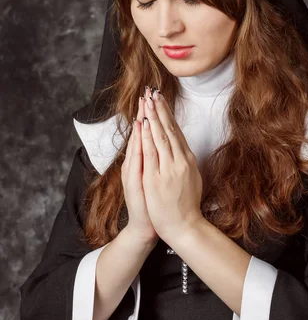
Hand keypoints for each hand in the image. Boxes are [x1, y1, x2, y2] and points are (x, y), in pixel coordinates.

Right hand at [121, 94, 158, 246]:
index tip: (151, 97)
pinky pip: (141, 156)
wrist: (146, 227)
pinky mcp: (136, 180)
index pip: (145, 134)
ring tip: (144, 102)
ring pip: (141, 141)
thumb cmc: (152, 204)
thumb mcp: (151, 180)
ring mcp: (136, 171)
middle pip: (142, 134)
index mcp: (141, 163)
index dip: (149, 115)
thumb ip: (153, 161)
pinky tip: (141, 126)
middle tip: (147, 93)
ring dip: (143, 121)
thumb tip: (159, 142)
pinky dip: (141, 140)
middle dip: (146, 112)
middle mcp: (137, 164)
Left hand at [140, 90, 203, 243]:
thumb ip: (186, 163)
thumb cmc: (186, 205)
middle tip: (154, 91)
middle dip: (160, 109)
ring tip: (149, 100)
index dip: (168, 114)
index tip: (162, 100)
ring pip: (161, 136)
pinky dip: (149, 136)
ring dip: (154, 116)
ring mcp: (169, 168)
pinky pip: (152, 152)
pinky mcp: (157, 177)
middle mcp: (180, 160)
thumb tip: (184, 149)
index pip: (176, 132)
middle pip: (169, 130)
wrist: (184, 227)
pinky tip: (146, 123)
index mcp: (187, 160)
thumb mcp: (191, 179)